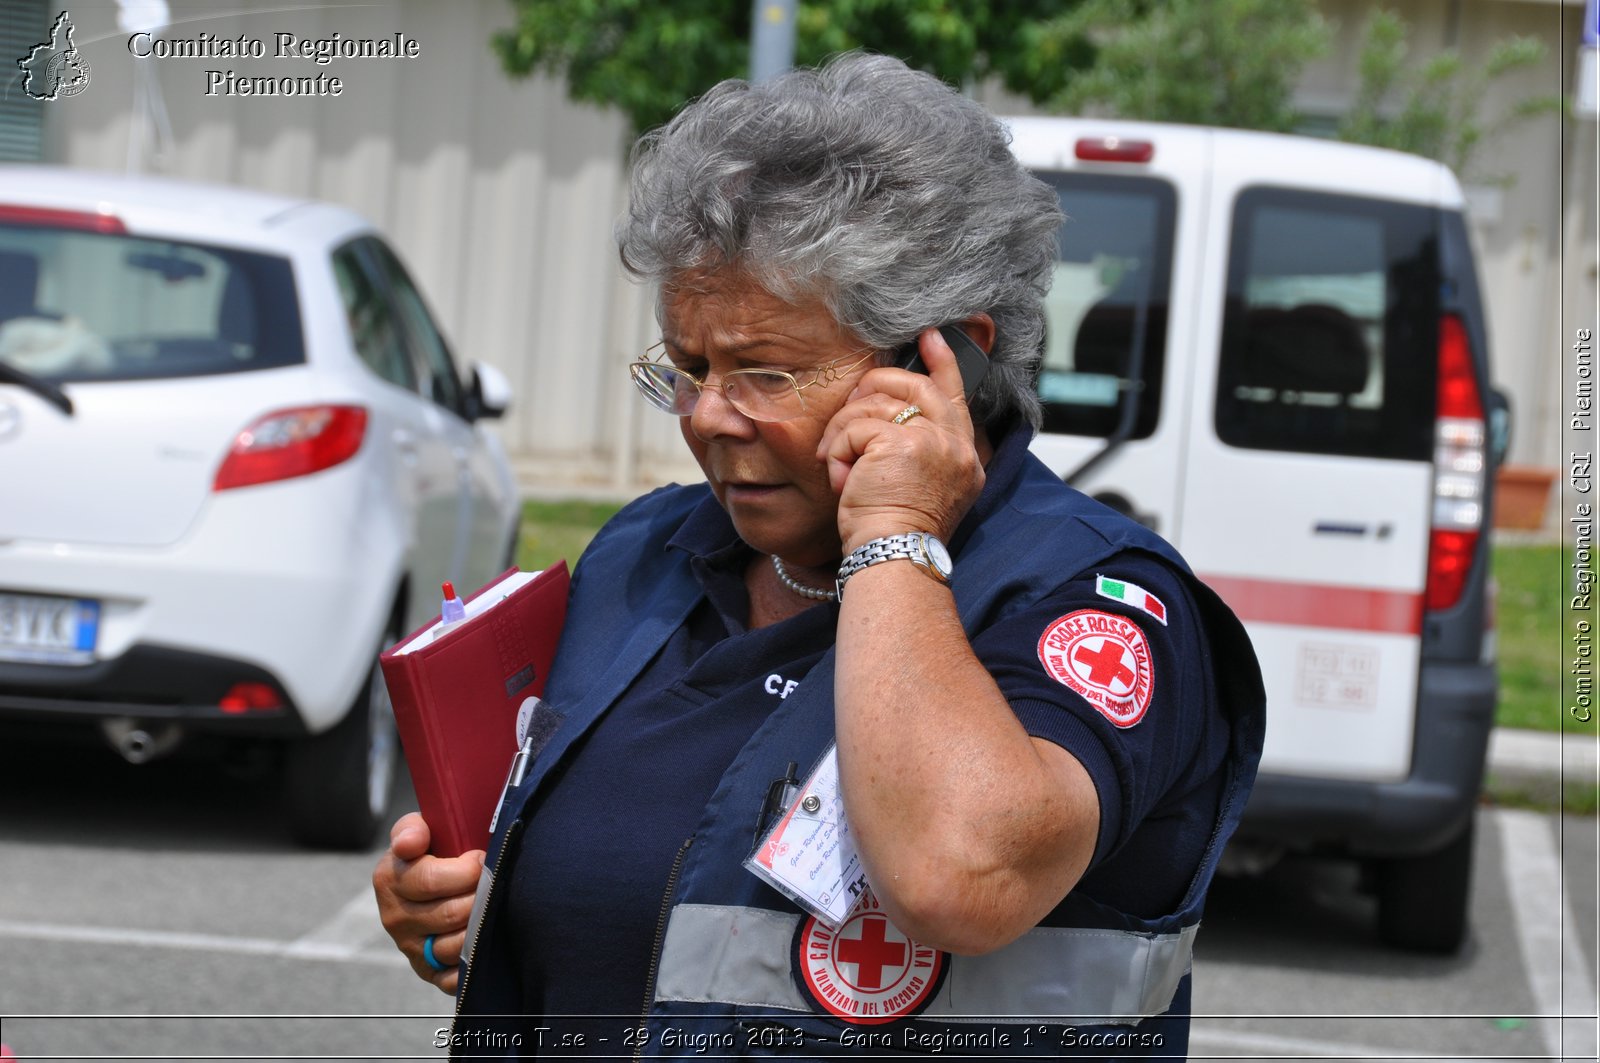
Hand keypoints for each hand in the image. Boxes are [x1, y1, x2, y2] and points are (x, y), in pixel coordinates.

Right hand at [372, 812, 484, 994]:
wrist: (436, 882)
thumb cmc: (434, 850)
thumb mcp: (419, 830)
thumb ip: (412, 829)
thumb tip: (409, 845)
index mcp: (390, 880)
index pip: (432, 880)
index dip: (466, 870)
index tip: (482, 858)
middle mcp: (395, 919)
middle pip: (450, 914)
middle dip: (480, 896)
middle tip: (495, 882)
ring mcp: (411, 949)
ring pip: (456, 946)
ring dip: (481, 926)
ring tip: (492, 906)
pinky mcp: (429, 972)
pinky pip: (454, 978)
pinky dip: (473, 964)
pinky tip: (485, 942)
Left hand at [818, 327, 984, 551]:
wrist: (896, 557)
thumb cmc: (900, 533)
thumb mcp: (924, 489)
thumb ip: (922, 451)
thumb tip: (890, 415)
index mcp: (964, 458)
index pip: (956, 396)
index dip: (943, 362)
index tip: (931, 337)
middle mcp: (954, 445)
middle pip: (914, 385)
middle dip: (876, 383)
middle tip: (853, 401)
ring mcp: (930, 440)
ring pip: (874, 406)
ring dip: (845, 433)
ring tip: (840, 467)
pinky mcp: (898, 442)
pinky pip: (854, 428)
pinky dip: (838, 451)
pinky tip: (842, 478)